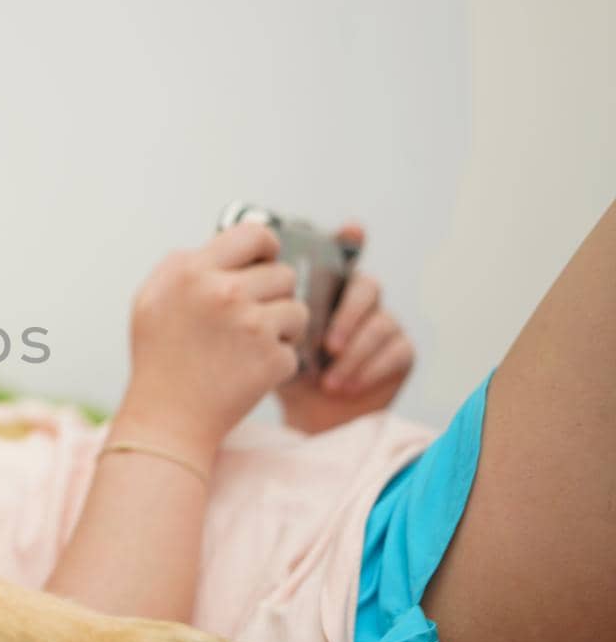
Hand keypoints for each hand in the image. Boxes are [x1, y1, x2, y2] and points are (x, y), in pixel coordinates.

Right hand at [118, 223, 308, 457]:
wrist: (168, 419)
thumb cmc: (158, 360)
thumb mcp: (149, 300)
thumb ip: (179, 264)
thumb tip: (217, 245)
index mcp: (193, 272)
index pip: (254, 234)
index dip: (267, 247)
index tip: (266, 261)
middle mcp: (224, 292)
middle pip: (283, 274)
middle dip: (273, 295)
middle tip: (250, 318)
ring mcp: (252, 326)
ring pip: (297, 309)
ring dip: (282, 328)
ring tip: (250, 346)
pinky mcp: (273, 358)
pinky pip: (295, 349)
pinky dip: (277, 362)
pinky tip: (247, 372)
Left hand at [276, 224, 414, 433]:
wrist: (303, 412)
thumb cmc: (281, 366)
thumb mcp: (261, 336)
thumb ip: (258, 311)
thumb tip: (240, 290)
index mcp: (327, 287)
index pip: (343, 253)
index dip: (350, 239)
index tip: (350, 230)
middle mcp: (358, 298)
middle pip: (367, 286)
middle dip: (347, 315)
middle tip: (326, 345)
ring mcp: (383, 323)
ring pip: (382, 322)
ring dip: (353, 352)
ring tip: (327, 378)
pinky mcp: (400, 351)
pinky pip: (396, 351)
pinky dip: (366, 370)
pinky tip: (341, 386)